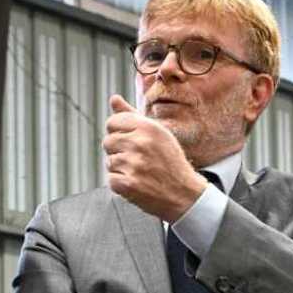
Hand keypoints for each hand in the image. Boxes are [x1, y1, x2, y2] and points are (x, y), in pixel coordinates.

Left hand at [103, 95, 207, 221]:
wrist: (184, 194)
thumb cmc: (170, 162)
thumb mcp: (158, 133)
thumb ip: (132, 115)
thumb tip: (113, 98)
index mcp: (148, 127)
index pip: (112, 122)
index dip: (118, 132)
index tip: (129, 142)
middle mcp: (140, 143)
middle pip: (107, 142)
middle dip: (118, 151)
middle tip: (137, 160)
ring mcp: (133, 165)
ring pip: (109, 161)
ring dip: (120, 169)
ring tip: (140, 172)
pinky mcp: (128, 184)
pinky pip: (111, 180)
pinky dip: (121, 185)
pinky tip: (137, 184)